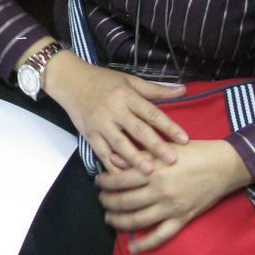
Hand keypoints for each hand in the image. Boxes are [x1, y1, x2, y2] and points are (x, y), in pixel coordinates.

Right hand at [43, 51, 186, 171]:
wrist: (70, 80)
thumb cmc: (103, 80)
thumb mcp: (129, 79)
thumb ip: (155, 89)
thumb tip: (183, 90)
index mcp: (127, 95)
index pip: (151, 113)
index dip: (169, 126)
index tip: (184, 139)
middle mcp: (114, 110)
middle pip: (138, 130)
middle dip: (155, 146)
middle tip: (171, 160)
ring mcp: (100, 123)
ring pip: (119, 144)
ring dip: (134, 158)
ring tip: (148, 171)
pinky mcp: (88, 134)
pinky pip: (101, 152)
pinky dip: (111, 164)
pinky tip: (122, 175)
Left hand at [96, 139, 250, 250]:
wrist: (224, 165)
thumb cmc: (195, 152)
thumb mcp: (166, 148)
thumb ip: (139, 155)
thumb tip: (114, 161)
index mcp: (154, 170)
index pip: (119, 180)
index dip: (104, 183)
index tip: (98, 183)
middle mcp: (159, 191)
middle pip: (124, 201)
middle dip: (107, 202)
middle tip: (101, 200)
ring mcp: (170, 207)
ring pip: (136, 220)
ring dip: (118, 221)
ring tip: (109, 218)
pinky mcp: (181, 218)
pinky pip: (160, 236)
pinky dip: (145, 244)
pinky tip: (132, 248)